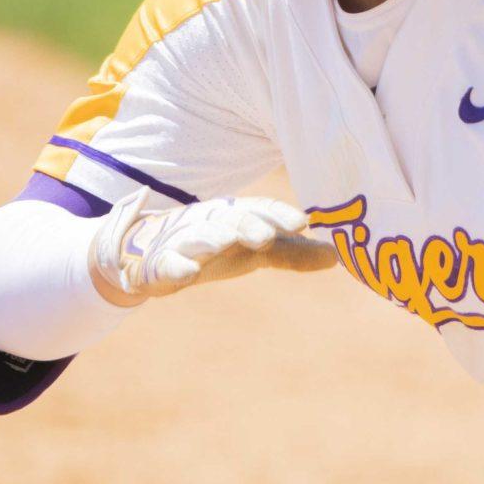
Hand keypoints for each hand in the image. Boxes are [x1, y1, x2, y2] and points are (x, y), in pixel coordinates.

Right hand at [89, 192, 339, 304]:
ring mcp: (183, 242)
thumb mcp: (253, 251)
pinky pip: (168, 264)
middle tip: (270, 234)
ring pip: (200, 237)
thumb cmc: (213, 247)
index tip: (304, 221)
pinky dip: (177, 267)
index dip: (279, 214)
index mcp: (235, 216)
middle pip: (232, 220)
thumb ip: (292, 255)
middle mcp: (211, 223)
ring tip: (228, 241)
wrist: (144, 252)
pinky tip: (189, 274)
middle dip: (250, 225)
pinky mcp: (159, 264)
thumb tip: (338, 258)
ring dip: (214, 238)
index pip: (259, 210)